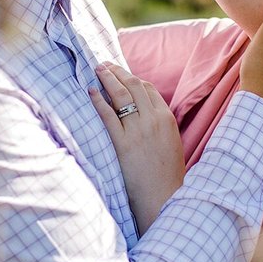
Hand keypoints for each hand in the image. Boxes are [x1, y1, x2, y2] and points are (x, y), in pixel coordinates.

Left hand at [90, 63, 185, 233]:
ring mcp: (138, 131)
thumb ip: (160, 124)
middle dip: (117, 72)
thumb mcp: (171, 143)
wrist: (163, 197)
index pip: (148, 88)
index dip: (132, 77)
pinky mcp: (122, 144)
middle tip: (104, 65)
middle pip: (133, 86)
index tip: (120, 73)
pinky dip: (99, 101)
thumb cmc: (167, 175)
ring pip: (121, 96)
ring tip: (97, 71)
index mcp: (167, 119)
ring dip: (107, 79)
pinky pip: (108, 116)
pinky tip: (91, 92)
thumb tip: (144, 112)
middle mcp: (153, 120)